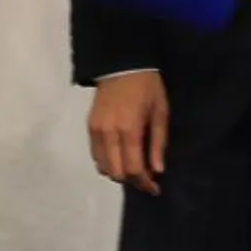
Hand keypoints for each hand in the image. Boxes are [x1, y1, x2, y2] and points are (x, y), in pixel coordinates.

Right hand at [88, 71, 168, 194]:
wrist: (122, 64)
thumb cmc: (147, 86)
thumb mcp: (160, 111)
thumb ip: (158, 142)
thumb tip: (158, 170)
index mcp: (129, 129)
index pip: (133, 168)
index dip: (144, 182)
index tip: (155, 187)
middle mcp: (109, 133)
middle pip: (117, 172)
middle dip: (132, 180)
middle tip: (145, 177)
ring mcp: (97, 130)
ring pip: (103, 166)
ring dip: (118, 172)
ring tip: (133, 167)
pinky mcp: (90, 126)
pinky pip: (95, 155)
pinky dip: (107, 162)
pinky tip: (119, 157)